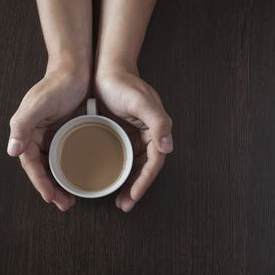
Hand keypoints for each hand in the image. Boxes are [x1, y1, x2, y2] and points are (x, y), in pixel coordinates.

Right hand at [7, 62, 88, 211]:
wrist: (76, 69)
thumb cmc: (56, 85)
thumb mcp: (38, 105)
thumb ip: (22, 126)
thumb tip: (12, 152)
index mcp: (26, 131)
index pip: (31, 164)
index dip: (40, 183)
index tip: (51, 197)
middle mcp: (37, 136)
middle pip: (42, 169)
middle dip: (51, 189)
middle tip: (66, 205)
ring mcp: (52, 135)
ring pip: (55, 165)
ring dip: (61, 182)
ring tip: (72, 198)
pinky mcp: (67, 132)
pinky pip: (67, 155)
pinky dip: (71, 168)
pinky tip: (82, 177)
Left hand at [95, 68, 172, 211]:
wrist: (106, 70)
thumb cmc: (123, 84)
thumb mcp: (140, 102)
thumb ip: (158, 122)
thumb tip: (169, 146)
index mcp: (157, 128)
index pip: (155, 161)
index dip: (145, 181)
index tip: (133, 196)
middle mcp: (149, 134)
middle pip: (145, 167)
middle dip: (137, 188)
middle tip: (125, 205)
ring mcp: (135, 135)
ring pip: (134, 165)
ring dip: (128, 183)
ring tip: (119, 200)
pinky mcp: (121, 133)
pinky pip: (123, 156)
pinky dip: (119, 170)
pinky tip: (110, 178)